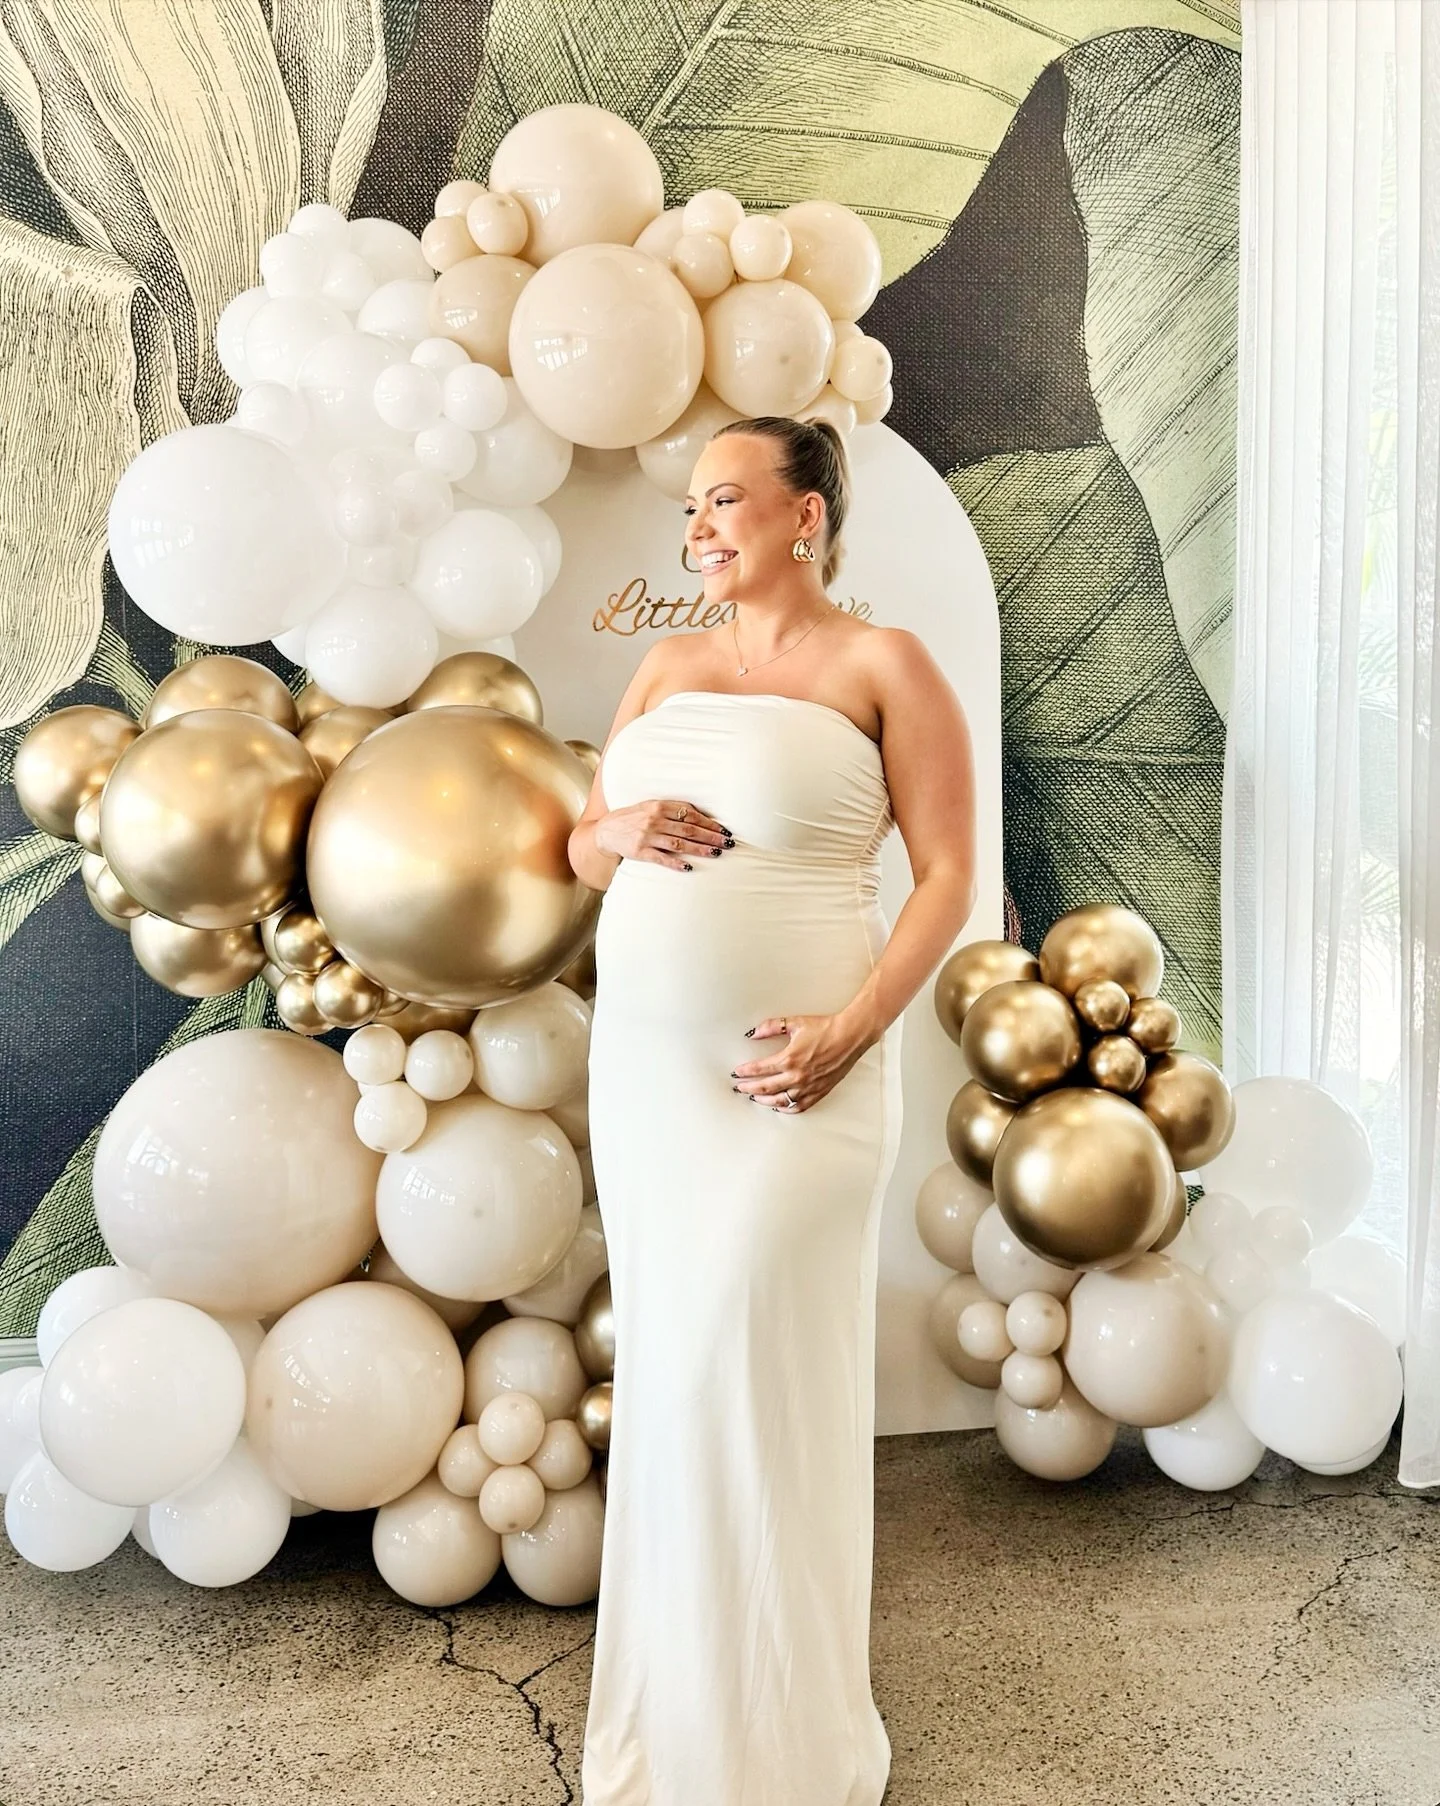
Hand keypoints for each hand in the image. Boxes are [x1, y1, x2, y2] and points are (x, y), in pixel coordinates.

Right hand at [595, 799, 733, 871]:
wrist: (607, 830)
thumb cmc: (634, 818)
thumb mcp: (651, 806)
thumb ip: (673, 809)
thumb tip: (700, 815)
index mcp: (660, 806)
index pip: (691, 815)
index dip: (710, 823)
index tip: (725, 830)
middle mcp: (655, 820)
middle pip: (689, 829)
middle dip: (711, 836)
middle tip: (728, 843)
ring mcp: (647, 836)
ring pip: (680, 843)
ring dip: (700, 849)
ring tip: (716, 853)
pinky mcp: (641, 852)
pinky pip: (662, 858)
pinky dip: (676, 863)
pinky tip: (689, 867)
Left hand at [729, 1012, 874, 1113]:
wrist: (850, 1036)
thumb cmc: (825, 1028)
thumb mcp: (795, 1022)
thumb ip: (771, 1027)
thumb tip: (753, 1033)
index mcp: (789, 1059)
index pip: (759, 1069)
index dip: (745, 1072)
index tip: (736, 1073)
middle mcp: (797, 1076)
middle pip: (765, 1088)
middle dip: (748, 1088)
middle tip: (739, 1088)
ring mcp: (808, 1087)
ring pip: (780, 1101)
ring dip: (764, 1101)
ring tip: (754, 1097)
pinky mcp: (819, 1092)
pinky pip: (799, 1106)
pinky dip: (786, 1109)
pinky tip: (779, 1107)